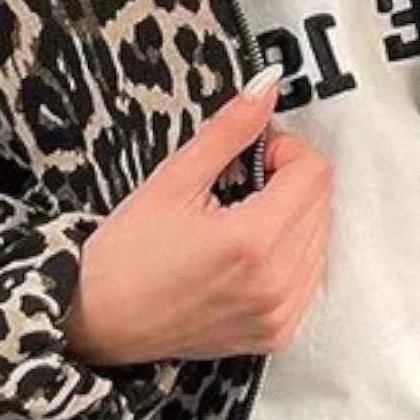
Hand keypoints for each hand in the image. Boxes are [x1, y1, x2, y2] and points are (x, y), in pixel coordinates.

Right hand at [63, 69, 334, 365]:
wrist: (97, 321)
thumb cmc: (126, 255)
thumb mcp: (173, 179)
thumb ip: (230, 130)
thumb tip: (267, 87)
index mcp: (254, 242)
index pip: (314, 172)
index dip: (284, 149)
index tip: (251, 154)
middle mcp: (277, 284)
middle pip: (323, 202)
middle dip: (289, 179)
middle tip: (241, 181)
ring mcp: (280, 314)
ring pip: (321, 237)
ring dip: (292, 216)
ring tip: (240, 217)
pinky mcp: (277, 333)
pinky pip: (309, 275)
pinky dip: (290, 252)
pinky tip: (248, 250)